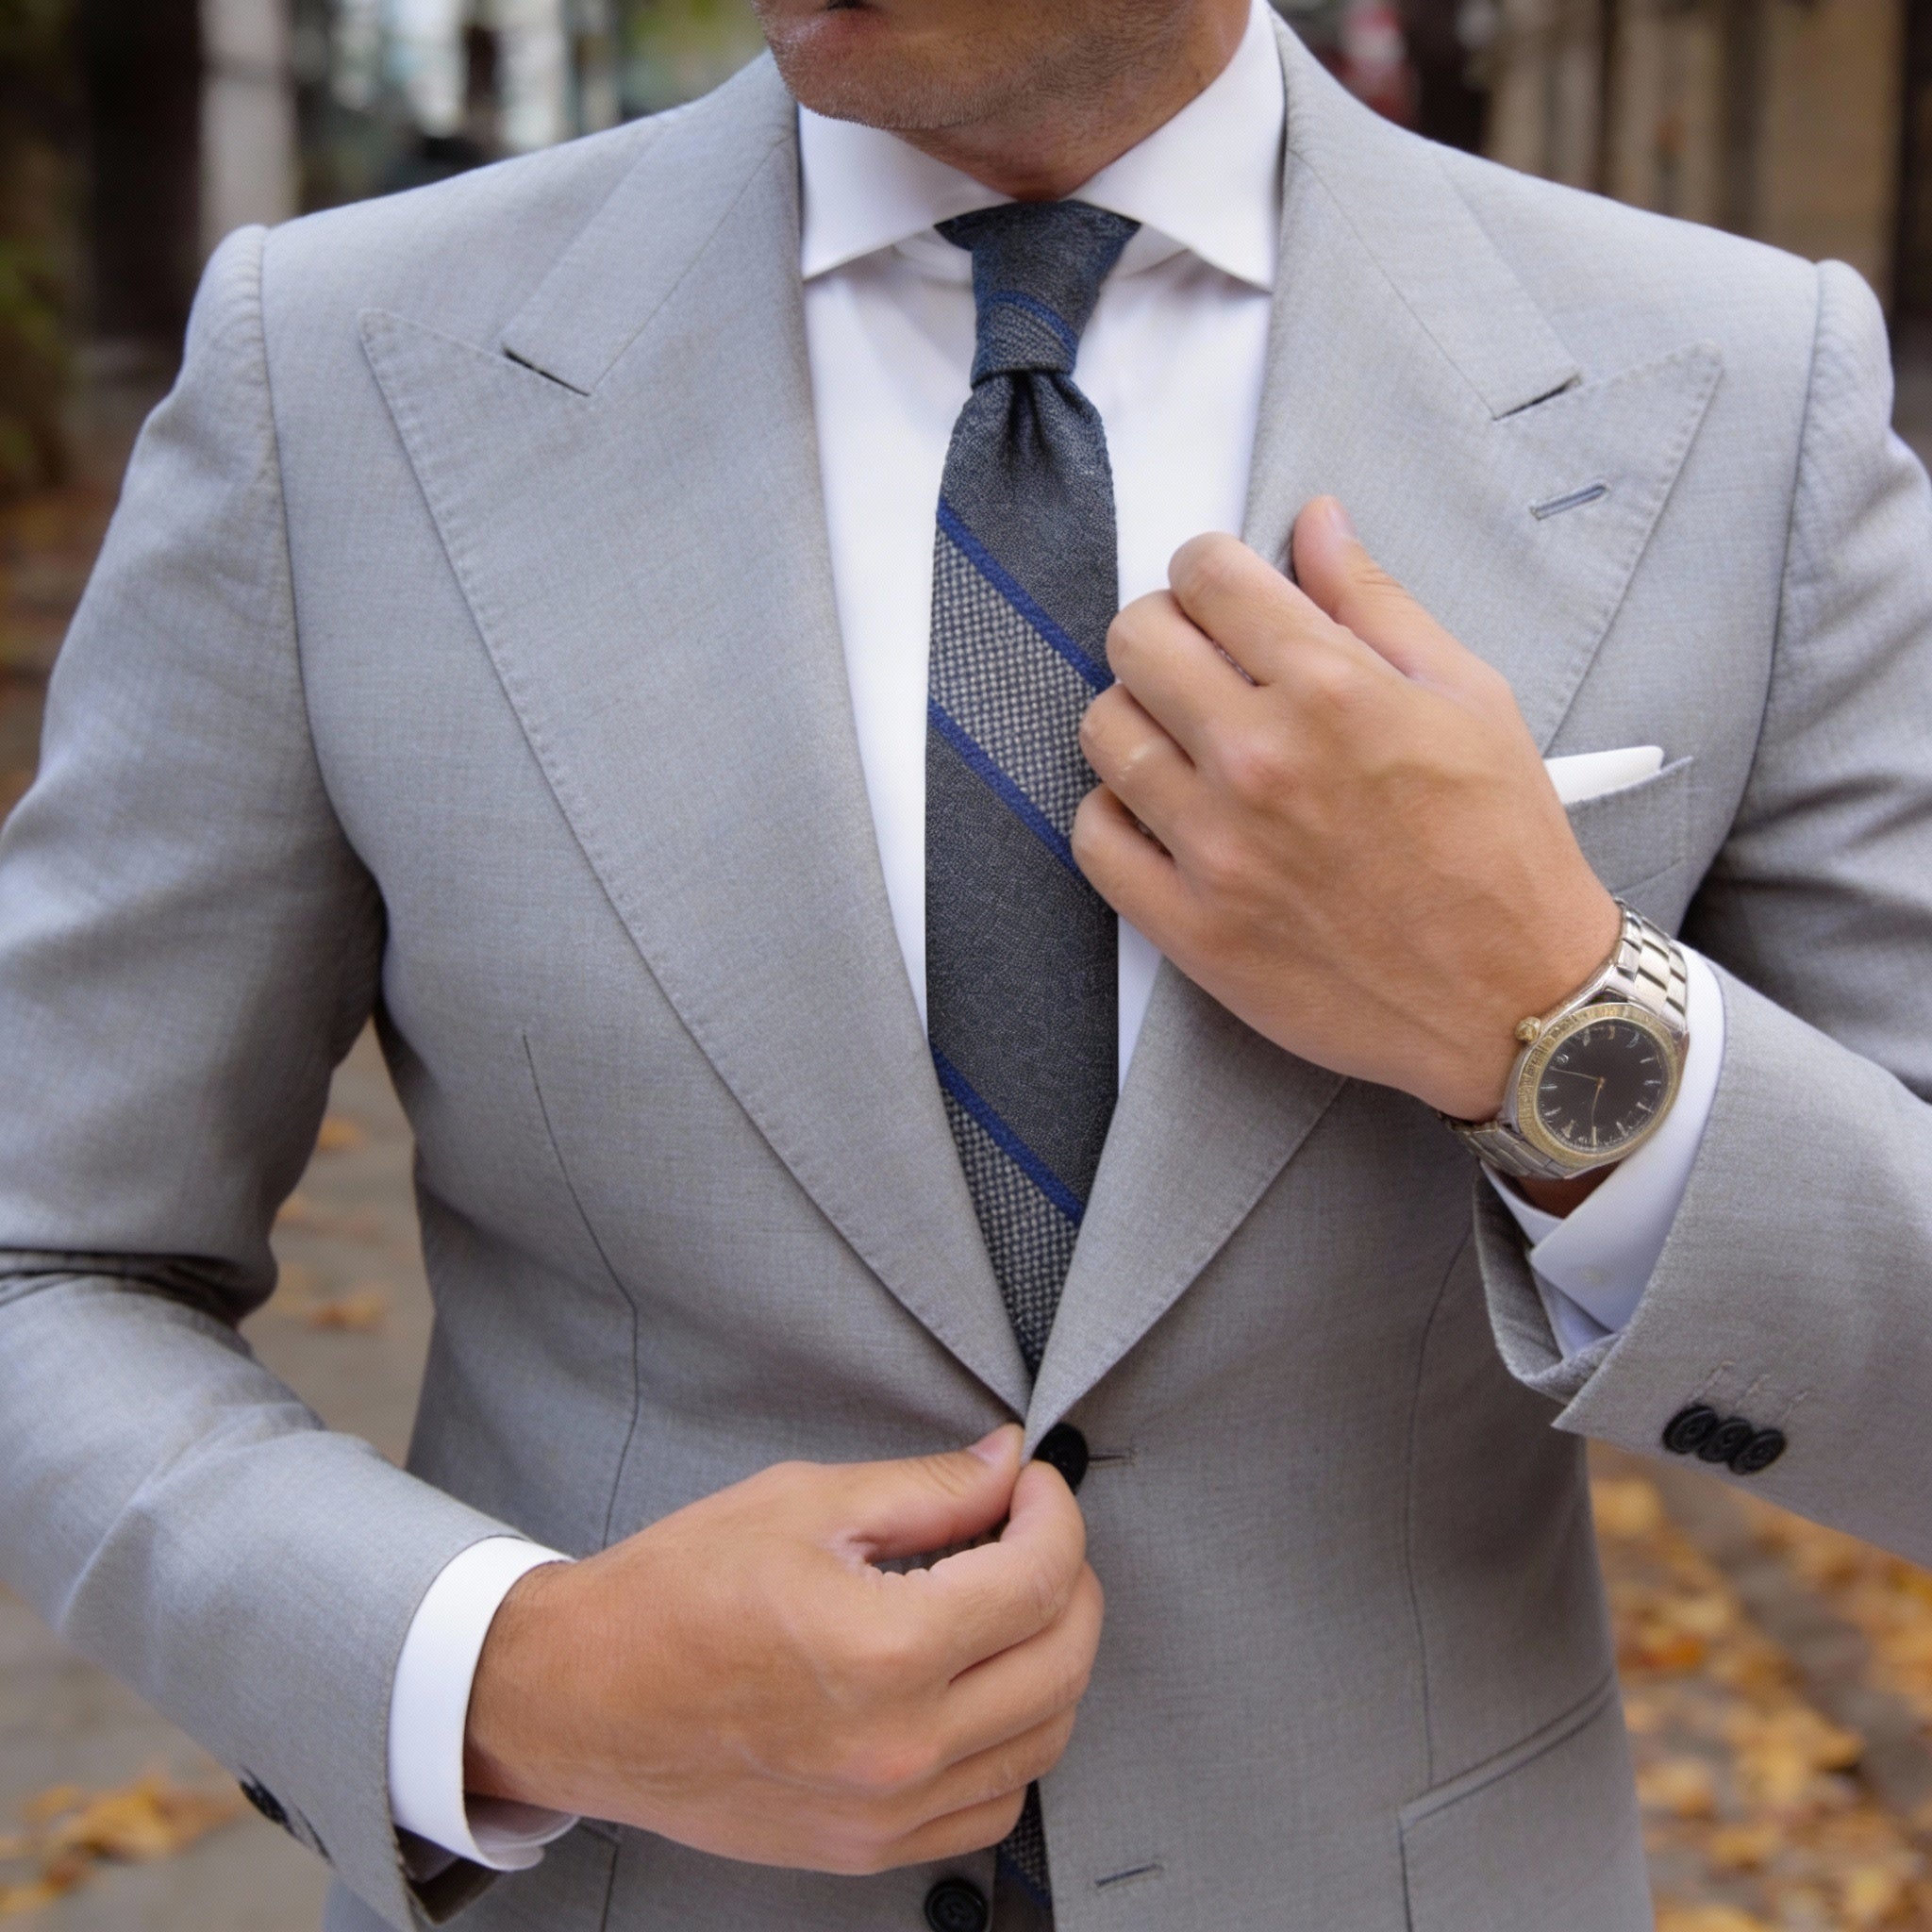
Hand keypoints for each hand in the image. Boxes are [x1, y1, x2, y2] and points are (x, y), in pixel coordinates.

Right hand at [463, 1426, 1102, 1874]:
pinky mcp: (867, 1848)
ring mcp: (886, 1812)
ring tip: (1011, 1602)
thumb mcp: (803, 1504)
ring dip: (1053, 1660)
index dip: (1055, 1513)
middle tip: (1034, 1530)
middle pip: (1064, 1662)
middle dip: (1071, 1578)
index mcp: (883, 1651)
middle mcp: (898, 1747)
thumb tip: (1006, 1464)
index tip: (1036, 1485)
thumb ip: (926, 1489)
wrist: (580, 1696)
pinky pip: (993, 1807)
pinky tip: (981, 1687)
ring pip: (1045, 1739)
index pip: (1039, 1579)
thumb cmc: (672, 1594)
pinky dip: (1014, 1742)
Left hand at [1073, 498, 1618, 1122]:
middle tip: (1198, 658)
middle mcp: (1262, 761)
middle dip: (1164, 630)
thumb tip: (1316, 523)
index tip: (1220, 589)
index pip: (1206, 574)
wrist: (1514, 999)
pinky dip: (1115, 813)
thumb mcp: (1469, 697)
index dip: (1208, 567)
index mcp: (1333, 690)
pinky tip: (1162, 812)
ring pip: (1104, 730)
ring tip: (1185, 739)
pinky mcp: (1193, 928)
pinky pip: (1095, 839)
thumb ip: (1375, 602)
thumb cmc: (1502, 850)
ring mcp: (1218, 849)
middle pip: (1136, 639)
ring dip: (1138, 718)